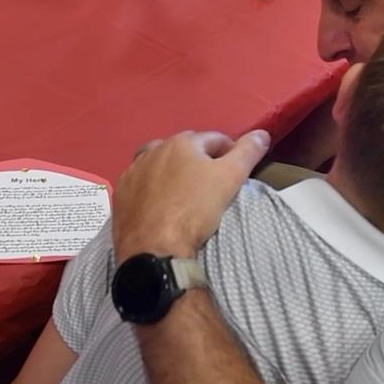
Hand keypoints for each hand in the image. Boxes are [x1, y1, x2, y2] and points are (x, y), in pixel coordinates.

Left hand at [112, 130, 270, 262]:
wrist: (155, 250)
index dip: (230, 153)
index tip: (237, 172)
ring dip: (173, 171)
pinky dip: (153, 187)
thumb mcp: (230, 179)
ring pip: (160, 164)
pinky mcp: (121, 194)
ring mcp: (133, 172)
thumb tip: (262, 133)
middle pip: (185, 150)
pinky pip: (141, 183)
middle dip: (200, 161)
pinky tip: (160, 203)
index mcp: (182, 143)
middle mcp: (153, 150)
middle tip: (213, 184)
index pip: (215, 139)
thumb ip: (247, 153)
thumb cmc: (196, 211)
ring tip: (185, 192)